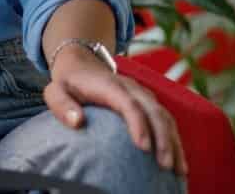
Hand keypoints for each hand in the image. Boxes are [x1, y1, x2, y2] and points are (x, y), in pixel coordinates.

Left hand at [45, 47, 186, 176]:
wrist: (82, 63)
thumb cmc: (68, 83)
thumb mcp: (55, 90)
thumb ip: (61, 105)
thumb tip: (77, 122)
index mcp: (109, 86)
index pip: (129, 103)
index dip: (138, 124)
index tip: (143, 147)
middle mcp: (131, 88)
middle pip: (154, 111)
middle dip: (163, 138)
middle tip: (165, 166)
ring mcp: (143, 95)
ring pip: (165, 116)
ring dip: (174, 142)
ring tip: (178, 170)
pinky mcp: (148, 103)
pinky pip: (166, 121)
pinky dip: (175, 140)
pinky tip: (179, 162)